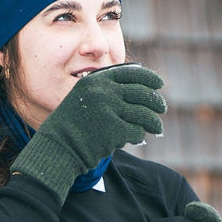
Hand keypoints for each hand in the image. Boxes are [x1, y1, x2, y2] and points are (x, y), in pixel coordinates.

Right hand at [10, 65, 165, 197]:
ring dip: (154, 122)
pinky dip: (138, 136)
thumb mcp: (86, 97)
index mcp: (97, 80)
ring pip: (144, 114)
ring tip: (157, 128)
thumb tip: (143, 90)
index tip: (159, 83)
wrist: (58, 147)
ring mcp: (108, 109)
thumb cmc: (74, 124)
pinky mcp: (113, 129)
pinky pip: (137, 131)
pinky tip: (135, 138)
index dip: (149, 78)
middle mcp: (103, 91)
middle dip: (156, 102)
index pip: (132, 74)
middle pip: (142, 93)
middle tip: (162, 108)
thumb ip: (108, 91)